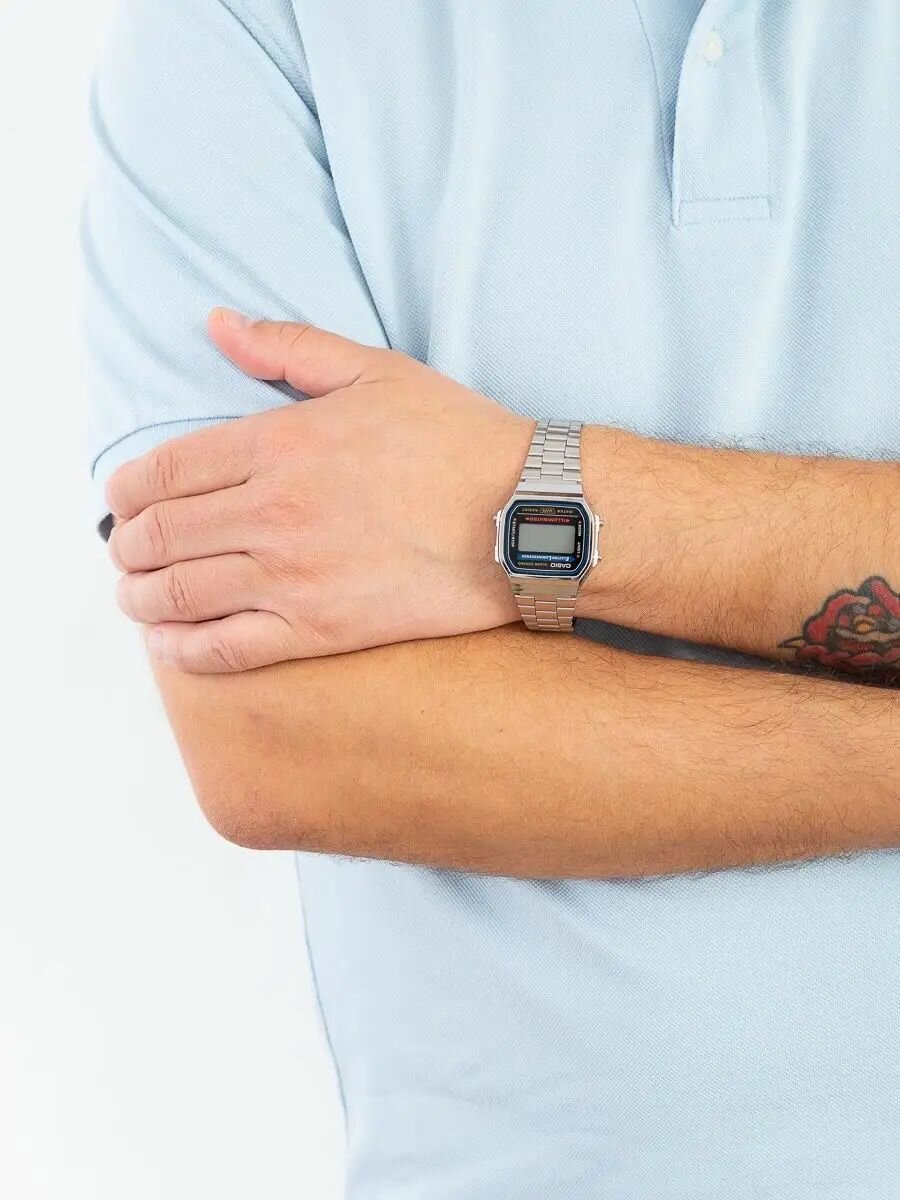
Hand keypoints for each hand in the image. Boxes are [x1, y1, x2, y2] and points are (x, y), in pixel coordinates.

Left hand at [107, 310, 532, 671]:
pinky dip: (181, 649)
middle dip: (126, 546)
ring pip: (178, 594)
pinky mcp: (319, 631)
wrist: (523, 517)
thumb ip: (287, 347)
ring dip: (139, 597)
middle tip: (126, 551)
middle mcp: (272, 512)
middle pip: (158, 536)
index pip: (163, 471)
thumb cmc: (457, 440)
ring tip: (136, 595)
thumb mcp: (375, 371)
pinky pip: (225, 650)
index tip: (122, 502)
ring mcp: (292, 577)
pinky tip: (166, 642)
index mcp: (278, 444)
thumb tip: (217, 323)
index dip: (125, 491)